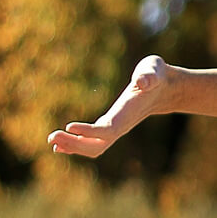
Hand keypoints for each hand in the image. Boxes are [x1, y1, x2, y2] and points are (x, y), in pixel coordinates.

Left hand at [47, 55, 175, 157]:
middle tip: (51, 136)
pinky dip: (76, 144)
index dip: (89, 131)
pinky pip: (92, 143)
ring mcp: (115, 129)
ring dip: (73, 146)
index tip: (69, 126)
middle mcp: (121, 126)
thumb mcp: (153, 70)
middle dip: (75, 144)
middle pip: (98, 145)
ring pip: (94, 147)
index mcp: (127, 114)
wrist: (165, 89)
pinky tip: (61, 143)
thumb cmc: (156, 76)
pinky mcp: (110, 127)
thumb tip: (142, 82)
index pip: (108, 129)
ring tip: (52, 141)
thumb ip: (149, 75)